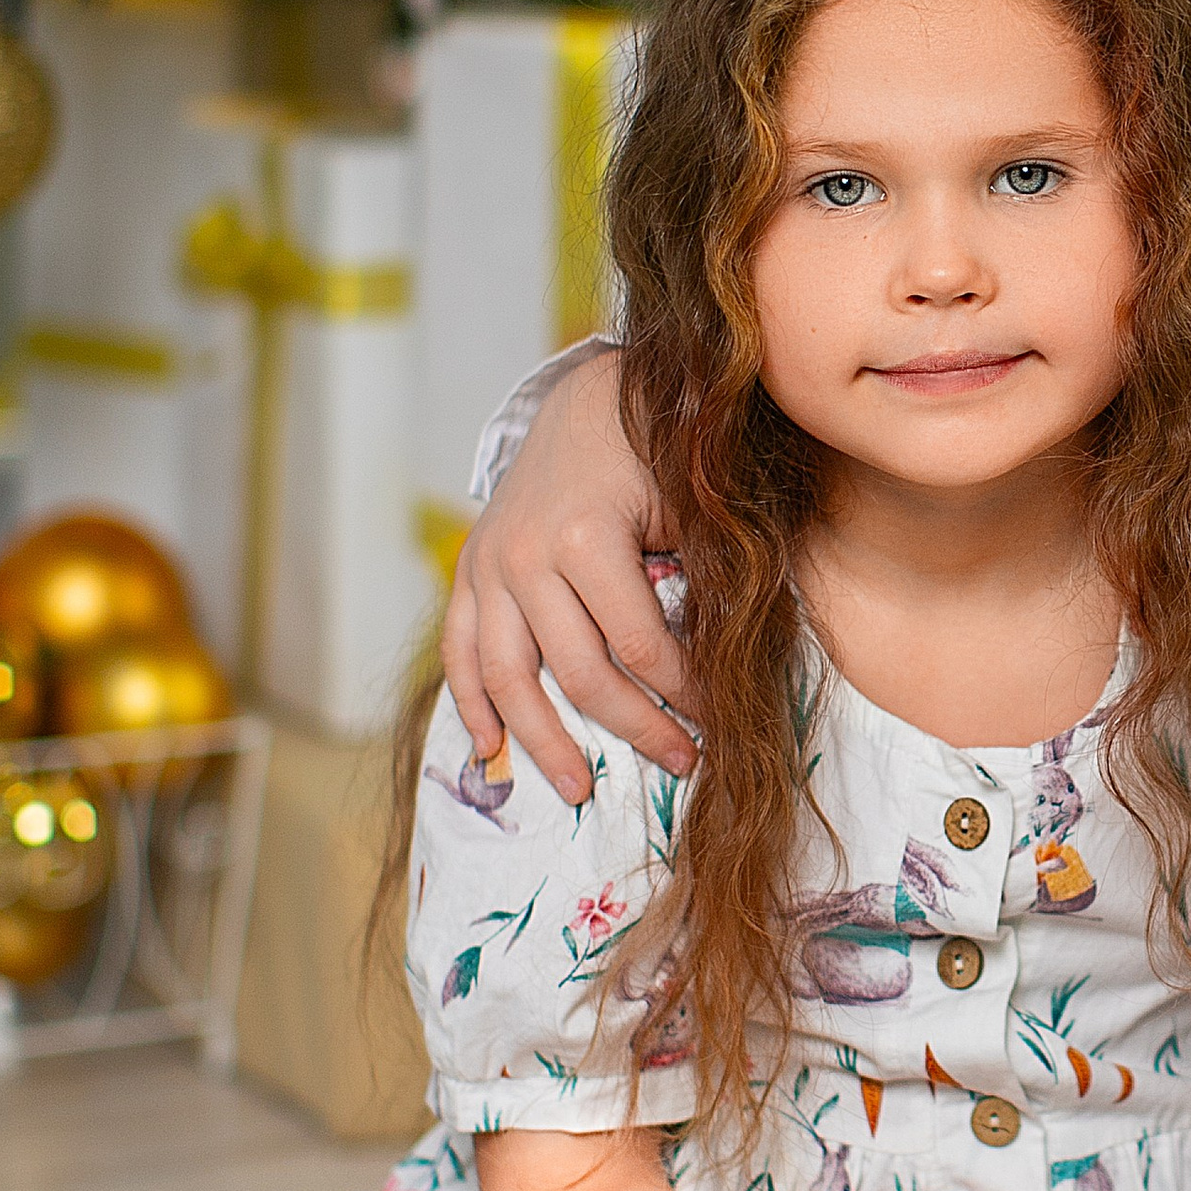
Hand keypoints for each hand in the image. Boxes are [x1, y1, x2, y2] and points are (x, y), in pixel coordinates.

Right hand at [442, 347, 695, 801]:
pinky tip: (490, 749)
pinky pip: (460, 649)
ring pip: (508, 676)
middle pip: (581, 674)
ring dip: (544, 741)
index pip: (642, 647)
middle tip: (681, 762)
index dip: (685, 694)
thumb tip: (729, 673)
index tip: (718, 722)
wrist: (589, 402)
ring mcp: (490, 565)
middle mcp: (527, 556)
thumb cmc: (655, 455)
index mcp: (589, 538)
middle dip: (636, 727)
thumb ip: (701, 582)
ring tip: (579, 787)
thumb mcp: (690, 508)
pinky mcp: (469, 569)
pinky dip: (471, 702)